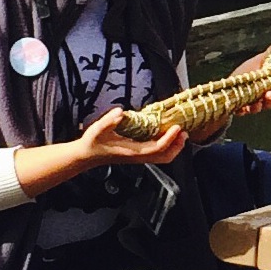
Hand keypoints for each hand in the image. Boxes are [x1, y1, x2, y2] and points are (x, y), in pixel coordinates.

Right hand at [11, 107, 188, 195]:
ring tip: (180, 133)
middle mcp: (138, 157)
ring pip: (163, 157)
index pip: (156, 148)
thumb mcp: (97, 130)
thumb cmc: (92, 142)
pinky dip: (167, 146)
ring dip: (174, 146)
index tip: (176, 127)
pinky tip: (168, 134)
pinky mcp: (138, 155)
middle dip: (177, 146)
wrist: (86, 156)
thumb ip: (108, 121)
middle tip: (184, 131)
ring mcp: (139, 157)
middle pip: (164, 157)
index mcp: (131, 152)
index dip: (168, 139)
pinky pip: (158, 153)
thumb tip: (120, 112)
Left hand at [230, 43, 270, 118]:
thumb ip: (269, 56)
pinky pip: (243, 112)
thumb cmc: (246, 73)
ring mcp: (252, 104)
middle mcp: (263, 98)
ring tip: (257, 101)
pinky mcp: (240, 109)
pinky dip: (243, 110)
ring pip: (258, 108)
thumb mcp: (258, 61)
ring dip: (259, 105)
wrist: (228, 85)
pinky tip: (242, 107)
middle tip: (270, 94)